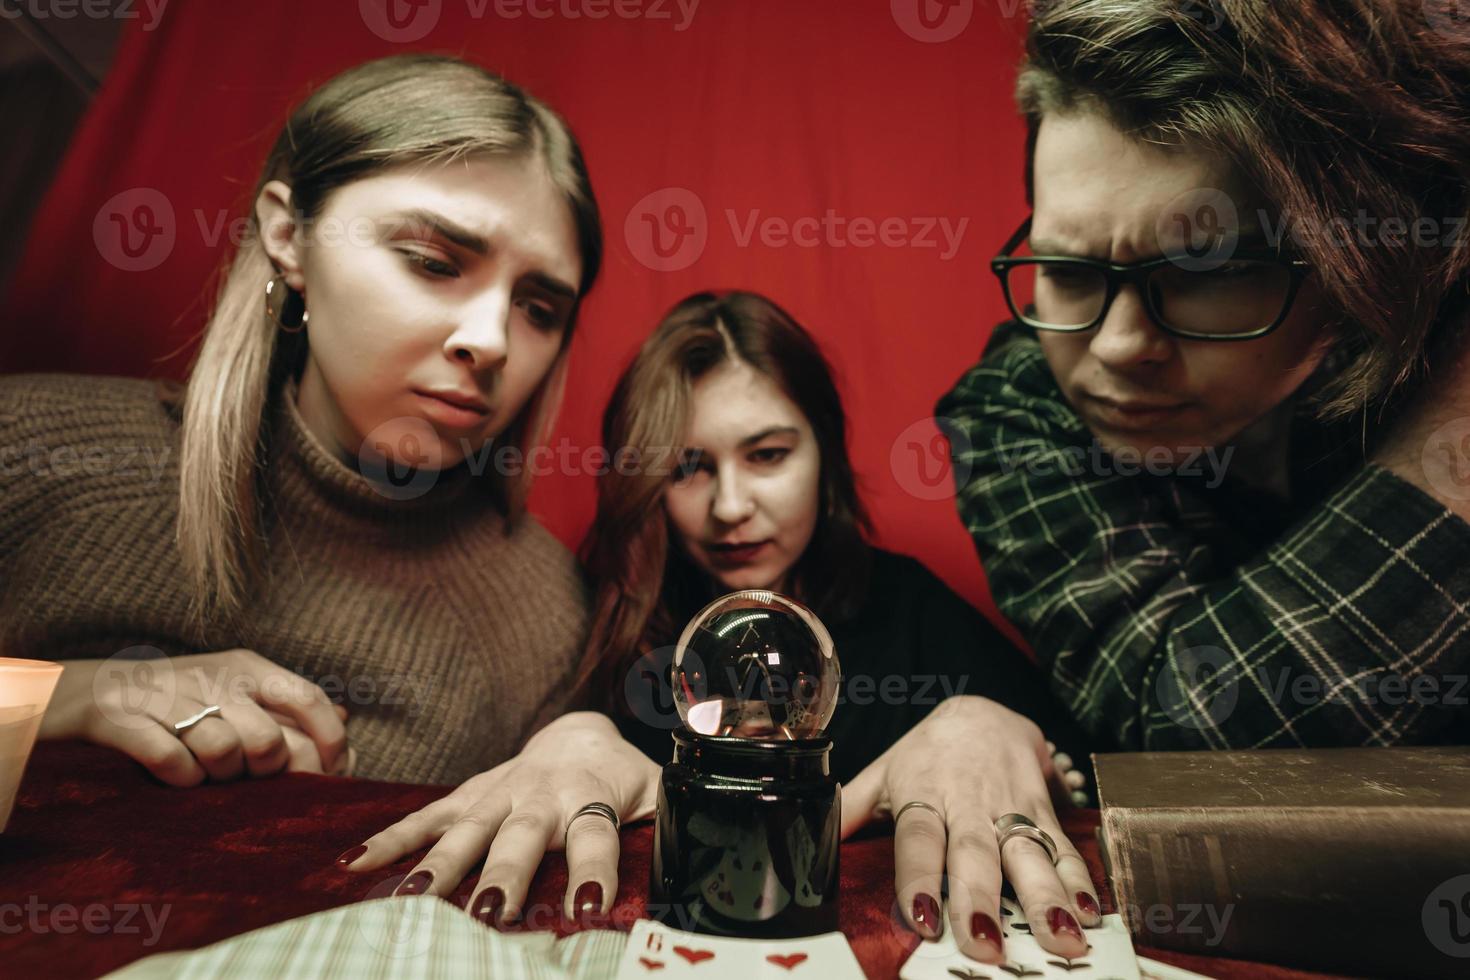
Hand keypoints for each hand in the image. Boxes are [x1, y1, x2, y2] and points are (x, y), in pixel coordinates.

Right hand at [39, 649, 349, 785]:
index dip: (329, 741)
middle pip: (269, 741)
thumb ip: (289, 707)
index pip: (310, 699)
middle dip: (264, 773)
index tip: (330, 771)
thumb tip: (349, 720)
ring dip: (217, 777)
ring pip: (224, 754)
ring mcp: (170, 697)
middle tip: (243, 776)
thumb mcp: (236, 690)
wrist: (84, 691)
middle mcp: (215, 677)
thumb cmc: (177, 700)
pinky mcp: (125, 720)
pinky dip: (179, 779)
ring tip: (203, 771)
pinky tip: (173, 776)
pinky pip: (173, 763)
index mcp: (249, 668)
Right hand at [339, 711, 658, 927]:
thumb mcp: (660, 793)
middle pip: (522, 838)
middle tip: (490, 914)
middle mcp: (541, 795)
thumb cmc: (622, 778)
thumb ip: (674, 821)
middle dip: (506, 875)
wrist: (579, 733)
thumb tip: (705, 852)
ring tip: (413, 899)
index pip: (597, 835)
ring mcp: (498, 793)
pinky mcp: (468, 795)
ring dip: (441, 864)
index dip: (596, 867)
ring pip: (467, 829)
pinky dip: (390, 839)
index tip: (590, 905)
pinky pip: (425, 817)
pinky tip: (352, 866)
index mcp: (593, 797)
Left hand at [842, 696, 1099, 964]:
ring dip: (1044, 896)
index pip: (918, 840)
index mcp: (923, 796)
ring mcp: (1009, 806)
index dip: (918, 879)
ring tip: (1059, 937)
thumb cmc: (927, 752)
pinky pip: (1061, 845)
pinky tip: (1089, 912)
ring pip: (1027, 853)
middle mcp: (968, 803)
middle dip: (981, 900)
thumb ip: (852, 808)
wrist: (982, 709)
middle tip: (987, 945)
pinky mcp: (1042, 808)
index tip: (923, 920)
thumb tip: (808, 838)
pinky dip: (1077, 878)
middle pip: (974, 854)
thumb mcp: (886, 771)